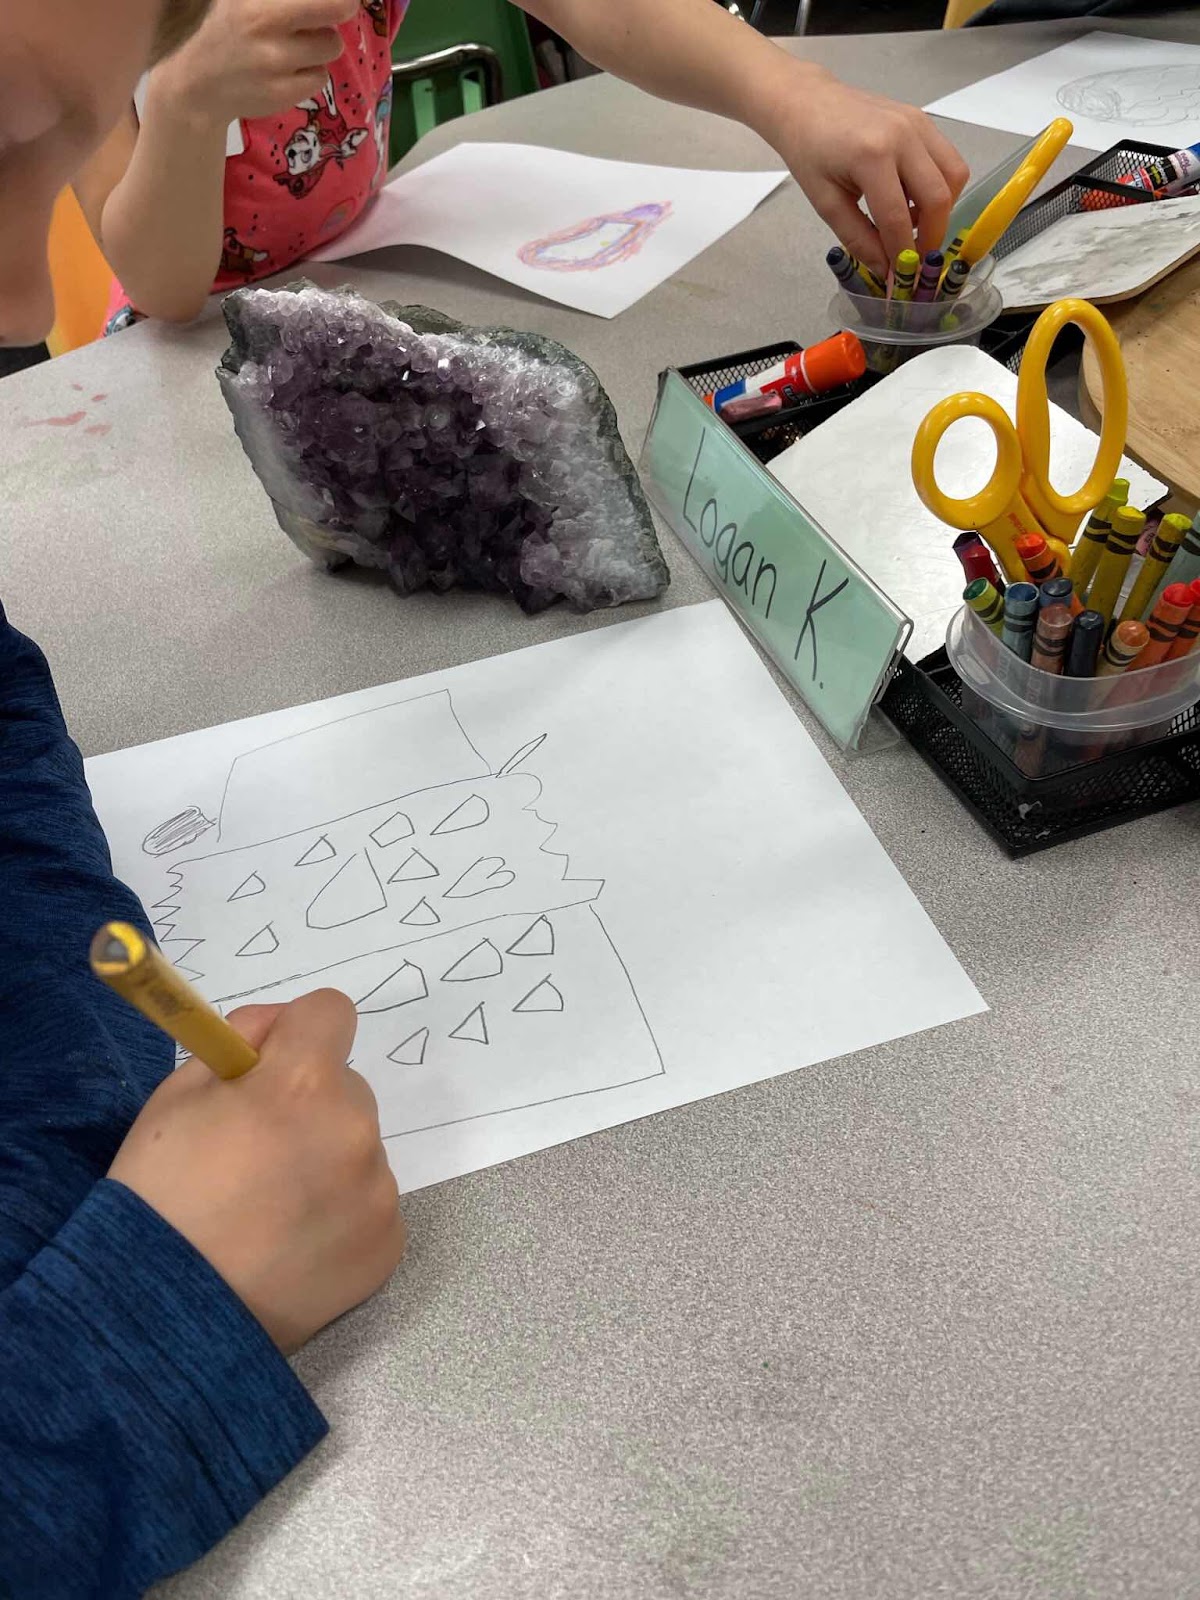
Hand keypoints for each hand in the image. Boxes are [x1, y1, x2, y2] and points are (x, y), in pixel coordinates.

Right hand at [109, 989, 404, 1354]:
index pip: (331, 1012)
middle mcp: (355, 1128)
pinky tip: (293, 1245)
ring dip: (326, 1162)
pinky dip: (341, 1215)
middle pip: (347, 1087)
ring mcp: (378, 1190)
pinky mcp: (389, 1242)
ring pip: (358, 1148)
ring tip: (270, 1213)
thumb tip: (279, 1027)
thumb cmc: (161, 1195)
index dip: (296, 1033)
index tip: (271, 1066)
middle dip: (309, 1105)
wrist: (167, 1315)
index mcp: (303, 1082)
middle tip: (256, 1157)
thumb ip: (240, 1042)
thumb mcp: (177, 1094)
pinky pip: (370, 1203)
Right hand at [150, 0, 360, 124]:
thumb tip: (334, 0)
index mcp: (257, 1)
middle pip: (336, 7)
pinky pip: (320, 77)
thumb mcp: (242, 0)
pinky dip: (311, 72)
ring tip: (296, 45)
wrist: (196, 84)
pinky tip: (288, 70)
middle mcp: (264, 25)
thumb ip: (280, 0)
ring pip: (331, 45)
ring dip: (321, 44)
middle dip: (341, 7)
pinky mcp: (283, 93)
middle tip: (340, 8)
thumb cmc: (225, 29)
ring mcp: (275, 62)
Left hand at [766, 63, 968, 279]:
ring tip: (913, 224)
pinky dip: (939, 187)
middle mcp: (903, 135)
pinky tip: (913, 199)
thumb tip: (885, 269)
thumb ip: (858, 238)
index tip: (899, 279)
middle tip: (913, 257)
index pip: (897, 218)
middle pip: (938, 197)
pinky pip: (948, 160)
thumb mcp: (826, 202)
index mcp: (871, 155)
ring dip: (941, 210)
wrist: (808, 103)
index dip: (901, 255)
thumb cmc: (809, 150)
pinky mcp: (923, 120)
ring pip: (954, 176)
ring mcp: (918, 123)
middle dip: (930, 236)